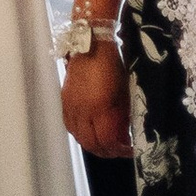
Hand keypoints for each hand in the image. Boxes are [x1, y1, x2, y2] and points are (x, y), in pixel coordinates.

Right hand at [60, 41, 131, 159]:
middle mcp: (82, 110)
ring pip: (78, 137)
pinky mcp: (65, 100)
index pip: (107, 140)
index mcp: (100, 107)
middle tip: (119, 150)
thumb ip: (123, 115)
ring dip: (93, 145)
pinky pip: (70, 126)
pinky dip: (81, 134)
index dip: (120, 150)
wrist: (91, 43)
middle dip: (107, 151)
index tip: (131, 149)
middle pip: (91, 144)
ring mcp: (71, 106)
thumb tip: (125, 134)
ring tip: (106, 143)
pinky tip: (90, 131)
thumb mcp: (125, 91)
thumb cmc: (113, 64)